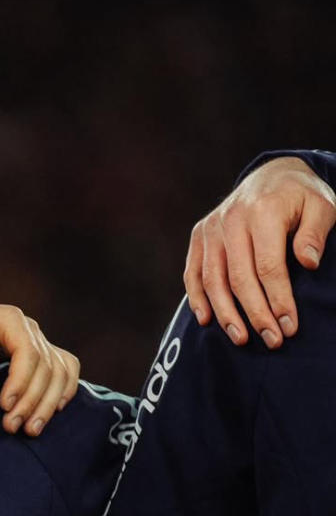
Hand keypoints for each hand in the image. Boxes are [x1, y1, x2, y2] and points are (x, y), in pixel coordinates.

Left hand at [0, 299, 79, 435]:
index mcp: (9, 319)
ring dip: (48, 403)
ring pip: (59, 372)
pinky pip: (65, 371)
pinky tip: (55, 412)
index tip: (5, 406)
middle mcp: (30, 329)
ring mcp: (39, 342)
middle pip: (46, 367)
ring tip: (31, 429)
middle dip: (31, 400)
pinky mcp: (41, 355)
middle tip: (12, 426)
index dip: (20, 381)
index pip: (27, 352)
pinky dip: (64, 390)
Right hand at [184, 157, 335, 347]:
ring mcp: (210, 228)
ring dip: (225, 313)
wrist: (271, 175)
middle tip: (271, 340)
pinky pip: (193, 272)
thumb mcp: (322, 205)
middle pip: (238, 278)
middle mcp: (230, 220)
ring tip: (241, 338)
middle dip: (255, 313)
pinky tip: (206, 320)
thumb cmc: (301, 197)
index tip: (289, 326)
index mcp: (262, 211)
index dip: (278, 300)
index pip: (268, 266)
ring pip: (212, 279)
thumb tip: (307, 264)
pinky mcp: (198, 236)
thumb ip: (315, 233)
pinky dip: (197, 298)